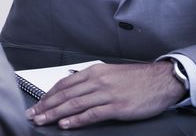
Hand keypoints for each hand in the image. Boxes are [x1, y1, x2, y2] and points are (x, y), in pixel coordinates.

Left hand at [26, 62, 186, 128]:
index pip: (64, 84)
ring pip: (74, 104)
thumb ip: (91, 80)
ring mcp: (106, 94)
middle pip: (64, 95)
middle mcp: (97, 81)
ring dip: (55, 114)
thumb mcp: (110, 73)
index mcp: (94, 72)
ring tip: (43, 121)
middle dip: (46, 106)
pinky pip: (92, 114)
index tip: (37, 104)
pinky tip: (66, 124)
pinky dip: (76, 120)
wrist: (162, 80)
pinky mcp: (117, 107)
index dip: (48, 95)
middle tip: (33, 115)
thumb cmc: (137, 78)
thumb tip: (73, 90)